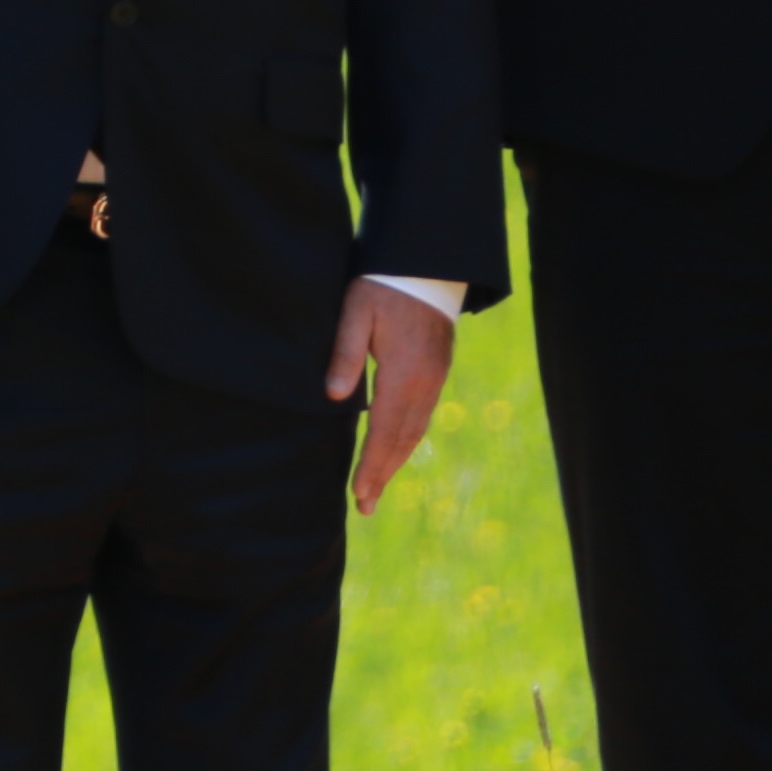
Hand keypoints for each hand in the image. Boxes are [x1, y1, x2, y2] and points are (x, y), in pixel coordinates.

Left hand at [326, 277, 455, 514]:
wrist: (428, 264)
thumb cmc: (384, 284)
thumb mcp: (356, 310)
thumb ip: (345, 352)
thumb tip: (333, 397)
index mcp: (403, 372)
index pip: (383, 430)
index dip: (370, 465)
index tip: (358, 493)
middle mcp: (425, 383)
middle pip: (402, 440)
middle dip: (382, 475)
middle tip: (364, 506)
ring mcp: (435, 379)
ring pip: (415, 431)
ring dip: (395, 461)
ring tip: (377, 488)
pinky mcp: (438, 372)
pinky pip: (422, 416)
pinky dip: (406, 440)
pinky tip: (395, 449)